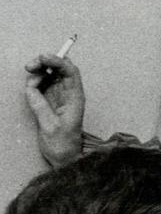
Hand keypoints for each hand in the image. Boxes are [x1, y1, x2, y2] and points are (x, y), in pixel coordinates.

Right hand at [24, 52, 84, 166]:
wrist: (63, 156)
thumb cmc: (63, 144)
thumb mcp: (50, 126)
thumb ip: (41, 106)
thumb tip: (31, 88)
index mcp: (75, 97)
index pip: (70, 72)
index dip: (59, 61)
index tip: (44, 57)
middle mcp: (68, 93)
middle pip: (59, 68)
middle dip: (45, 62)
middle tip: (30, 66)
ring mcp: (58, 95)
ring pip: (49, 74)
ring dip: (38, 72)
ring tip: (32, 83)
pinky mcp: (49, 99)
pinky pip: (42, 83)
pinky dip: (35, 82)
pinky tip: (32, 90)